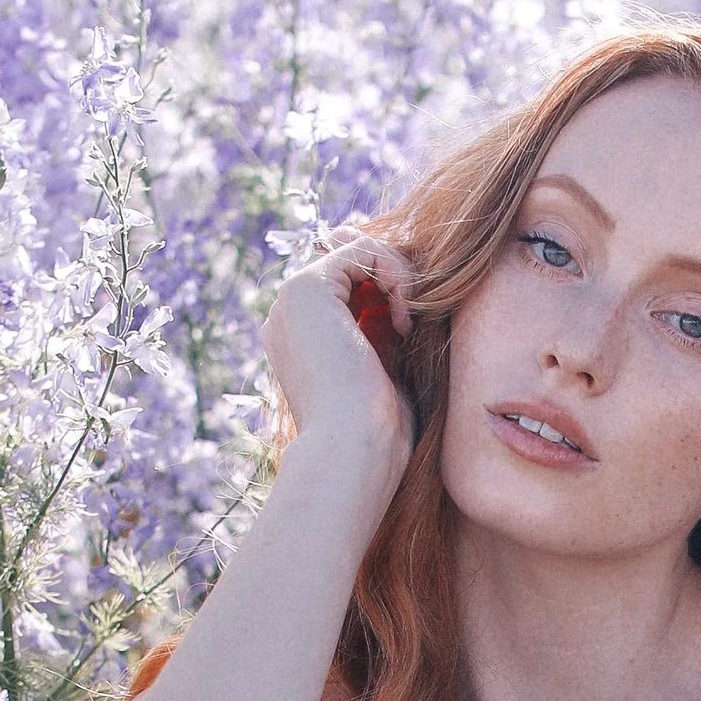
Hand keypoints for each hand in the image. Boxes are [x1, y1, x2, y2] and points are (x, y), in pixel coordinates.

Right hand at [262, 234, 415, 497]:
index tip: (409, 332)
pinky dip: (395, 274)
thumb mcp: (383, 368)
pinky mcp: (306, 287)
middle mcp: (288, 316)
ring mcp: (291, 299)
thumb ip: (382, 327)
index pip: (346, 285)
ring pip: (357, 250)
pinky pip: (362, 249)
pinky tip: (404, 318)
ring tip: (409, 322)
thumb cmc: (376, 431)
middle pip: (349, 262)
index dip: (386, 293)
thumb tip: (406, 291)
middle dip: (391, 280)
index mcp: (300, 338)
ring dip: (397, 277)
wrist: (353, 451)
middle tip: (412, 322)